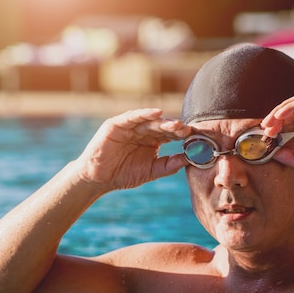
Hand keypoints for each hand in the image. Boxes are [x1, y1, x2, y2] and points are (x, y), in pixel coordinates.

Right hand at [74, 108, 190, 190]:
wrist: (99, 179)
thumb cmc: (123, 175)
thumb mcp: (151, 171)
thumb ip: (169, 165)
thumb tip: (189, 159)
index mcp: (152, 140)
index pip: (169, 135)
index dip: (181, 135)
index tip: (194, 138)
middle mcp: (142, 131)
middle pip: (162, 126)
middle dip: (175, 128)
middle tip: (187, 130)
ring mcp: (130, 126)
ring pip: (149, 121)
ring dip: (163, 121)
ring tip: (176, 124)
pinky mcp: (117, 124)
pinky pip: (132, 117)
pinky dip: (144, 114)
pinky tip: (157, 113)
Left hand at [261, 94, 293, 180]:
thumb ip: (291, 156)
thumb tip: (273, 153)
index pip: (293, 121)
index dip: (278, 127)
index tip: (265, 136)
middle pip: (292, 111)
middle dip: (276, 119)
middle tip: (263, 129)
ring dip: (280, 112)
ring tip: (268, 123)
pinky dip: (290, 107)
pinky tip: (279, 116)